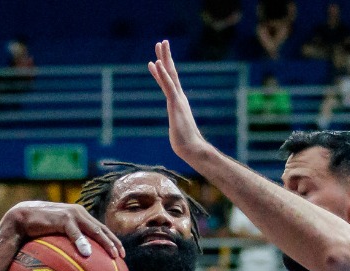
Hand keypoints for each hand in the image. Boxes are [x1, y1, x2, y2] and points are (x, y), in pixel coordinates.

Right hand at [0, 201, 121, 258]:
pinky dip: (82, 242)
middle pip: (102, 229)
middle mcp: (79, 213)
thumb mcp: (55, 238)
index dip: (111, 240)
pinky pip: (75, 232)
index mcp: (79, 217)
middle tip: (121, 256)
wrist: (21, 218)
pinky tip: (87, 254)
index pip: (100, 229)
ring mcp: (72, 214)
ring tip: (113, 255)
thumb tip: (74, 262)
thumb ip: (66, 245)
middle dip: (113, 242)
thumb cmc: (36, 231)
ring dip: (105, 242)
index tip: (121, 254)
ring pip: (94, 229)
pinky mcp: (63, 218)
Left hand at [148, 40, 209, 159]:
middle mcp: (179, 97)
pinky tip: (157, 62)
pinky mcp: (176, 104)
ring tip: (160, 44)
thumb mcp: (177, 129)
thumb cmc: (185, 143)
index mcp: (178, 102)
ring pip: (170, 74)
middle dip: (165, 56)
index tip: (156, 59)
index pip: (169, 82)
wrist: (192, 149)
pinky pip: (168, 85)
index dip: (162, 70)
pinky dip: (162, 74)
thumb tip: (178, 132)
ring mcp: (178, 99)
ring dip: (164, 58)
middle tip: (162, 42)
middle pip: (171, 72)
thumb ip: (177, 125)